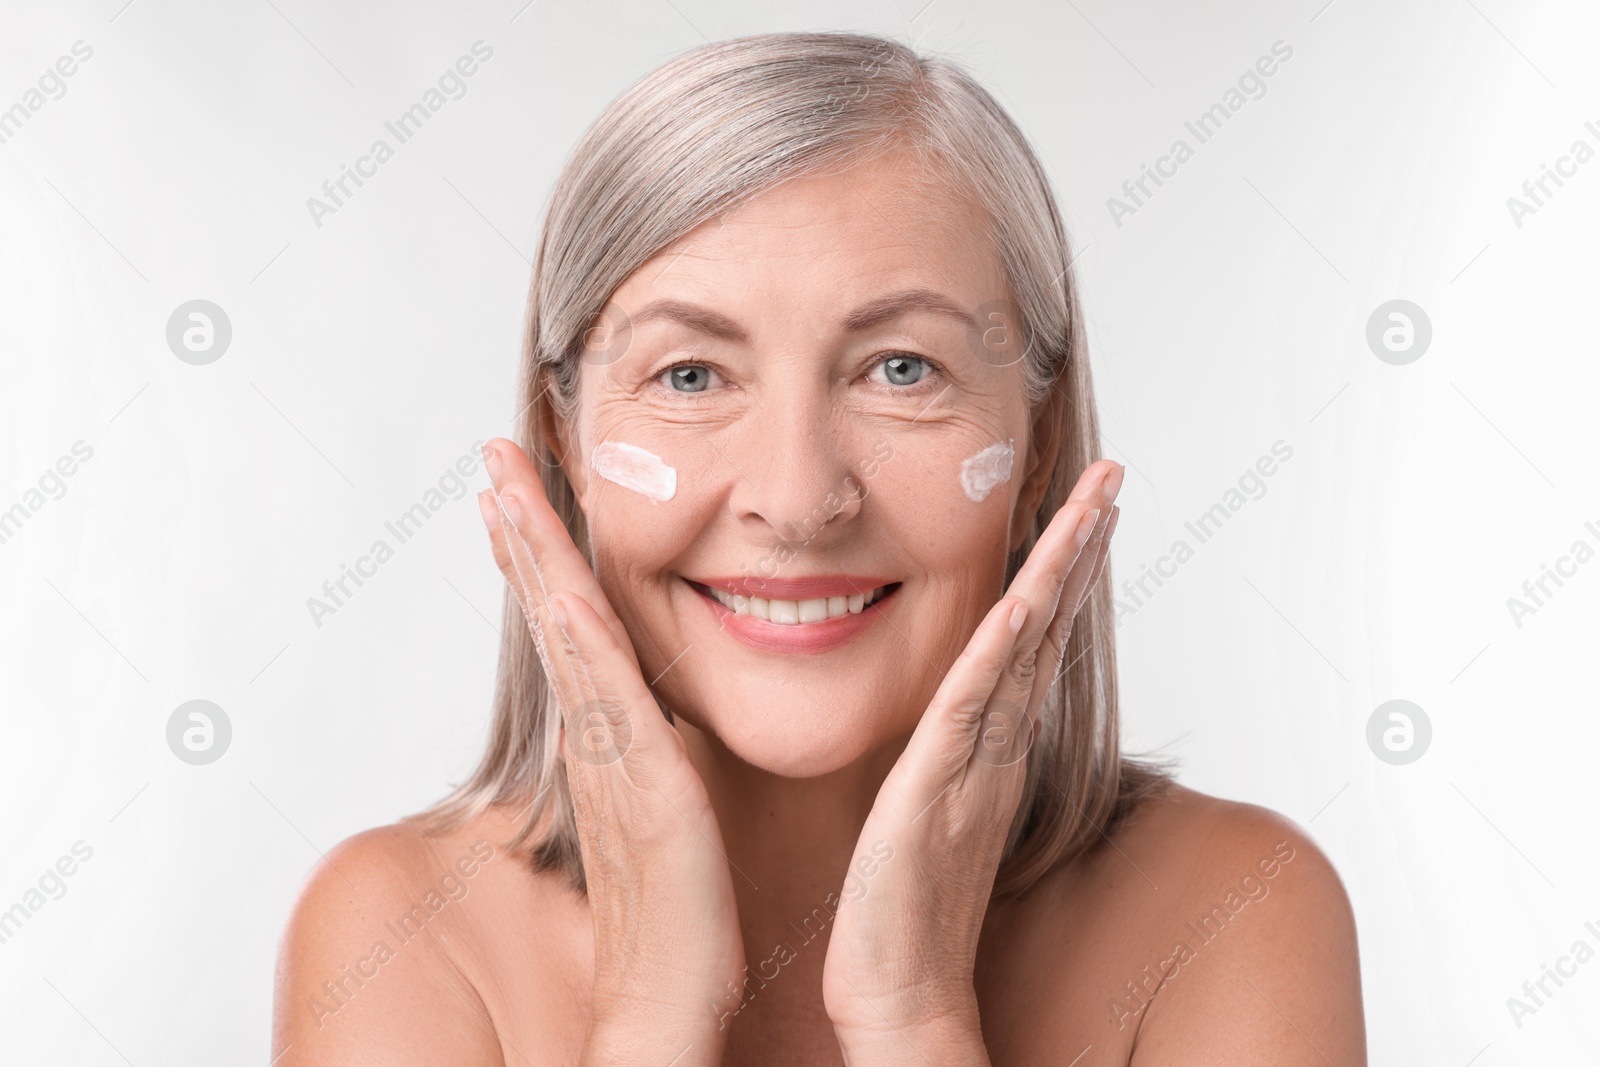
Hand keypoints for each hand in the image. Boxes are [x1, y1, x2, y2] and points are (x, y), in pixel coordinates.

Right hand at [477, 437, 746, 1064]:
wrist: (670, 997)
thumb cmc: (680, 913)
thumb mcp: (670, 808)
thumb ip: (653, 756)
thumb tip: (636, 721)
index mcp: (611, 736)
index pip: (572, 625)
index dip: (543, 558)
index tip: (521, 495)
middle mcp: (598, 734)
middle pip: (551, 610)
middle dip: (522, 530)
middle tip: (494, 458)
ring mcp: (611, 753)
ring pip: (565, 631)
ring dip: (534, 554)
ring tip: (503, 484)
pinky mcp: (642, 781)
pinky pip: (604, 689)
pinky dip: (579, 631)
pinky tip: (563, 581)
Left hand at [820, 462, 1122, 1062]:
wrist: (899, 990)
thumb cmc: (905, 909)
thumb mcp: (927, 809)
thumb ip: (947, 756)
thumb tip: (954, 719)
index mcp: (990, 745)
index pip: (1032, 639)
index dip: (1062, 571)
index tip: (1085, 510)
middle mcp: (997, 744)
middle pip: (1048, 626)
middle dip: (1080, 548)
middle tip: (1112, 477)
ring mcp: (975, 761)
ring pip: (1025, 647)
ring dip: (1060, 571)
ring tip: (1093, 504)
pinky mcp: (937, 785)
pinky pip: (975, 702)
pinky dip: (1003, 646)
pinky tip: (1026, 596)